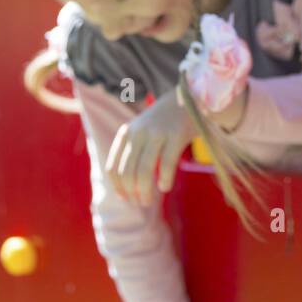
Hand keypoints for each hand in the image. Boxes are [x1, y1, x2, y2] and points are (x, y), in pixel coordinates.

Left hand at [105, 91, 194, 206]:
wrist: (188, 97)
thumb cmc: (164, 123)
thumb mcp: (141, 132)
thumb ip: (132, 154)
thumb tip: (125, 189)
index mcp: (126, 134)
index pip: (113, 168)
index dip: (117, 187)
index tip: (126, 198)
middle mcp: (138, 133)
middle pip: (127, 173)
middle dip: (131, 193)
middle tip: (140, 203)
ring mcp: (157, 134)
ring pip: (144, 172)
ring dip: (145, 192)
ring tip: (148, 201)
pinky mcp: (176, 136)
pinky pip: (166, 165)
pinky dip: (164, 180)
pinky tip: (165, 187)